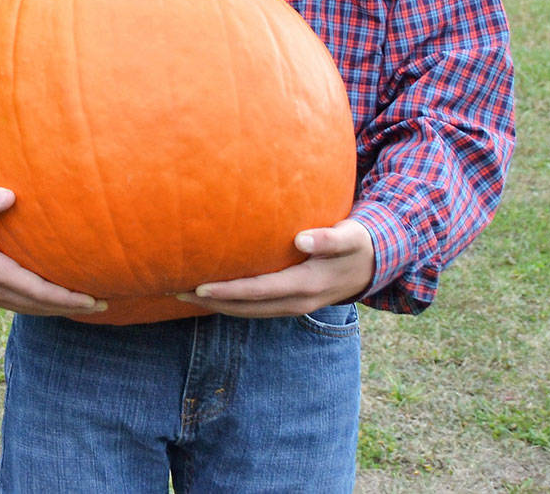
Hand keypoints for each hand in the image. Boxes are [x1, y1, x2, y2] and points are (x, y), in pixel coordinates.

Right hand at [0, 188, 107, 316]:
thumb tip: (10, 195)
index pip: (37, 292)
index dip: (66, 298)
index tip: (92, 298)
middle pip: (39, 306)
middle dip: (71, 307)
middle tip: (104, 304)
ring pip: (30, 309)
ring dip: (58, 309)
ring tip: (87, 305)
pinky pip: (20, 304)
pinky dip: (42, 305)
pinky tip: (55, 299)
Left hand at [176, 218, 374, 316]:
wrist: (374, 264)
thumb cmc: (356, 242)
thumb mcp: (349, 237)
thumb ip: (328, 239)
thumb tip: (302, 239)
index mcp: (306, 286)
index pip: (259, 291)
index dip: (229, 291)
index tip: (200, 286)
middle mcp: (297, 301)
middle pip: (247, 307)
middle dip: (211, 302)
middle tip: (175, 289)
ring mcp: (294, 306)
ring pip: (249, 311)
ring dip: (217, 306)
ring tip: (183, 293)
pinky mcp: (291, 302)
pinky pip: (256, 308)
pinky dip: (232, 304)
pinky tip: (212, 294)